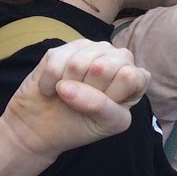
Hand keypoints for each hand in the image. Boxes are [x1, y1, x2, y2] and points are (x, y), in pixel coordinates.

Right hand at [0, 41, 149, 162]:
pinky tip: (51, 89)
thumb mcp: (105, 123)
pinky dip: (49, 83)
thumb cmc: (80, 125)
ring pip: (79, 62)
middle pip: (105, 66)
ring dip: (67, 87)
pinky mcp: (63, 48)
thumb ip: (102, 105)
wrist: (41, 127)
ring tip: (66, 94)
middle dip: (87, 90)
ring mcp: (92, 49)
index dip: (111, 95)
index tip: (102, 108)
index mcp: (135, 79)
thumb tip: (71, 87)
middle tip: (81, 101)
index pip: (130, 76)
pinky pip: (56, 62)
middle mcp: (117, 58)